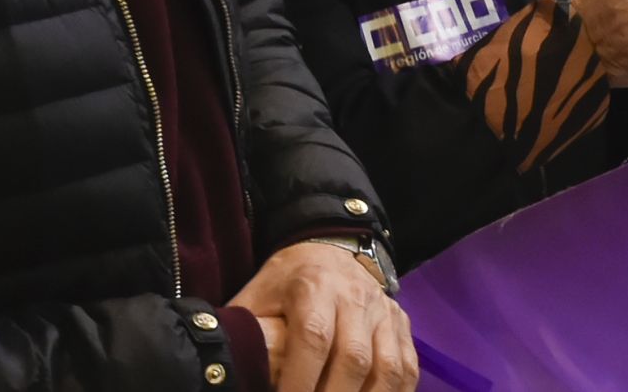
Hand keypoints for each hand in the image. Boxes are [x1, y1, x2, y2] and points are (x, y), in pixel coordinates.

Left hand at [229, 242, 416, 391]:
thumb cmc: (283, 285)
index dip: (300, 381)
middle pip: (353, 358)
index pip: (313, 338)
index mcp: (314, 286)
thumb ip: (242, 333)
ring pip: (387, 366)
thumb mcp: (254, 299)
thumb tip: (219, 372)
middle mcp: (355, 295)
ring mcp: (383, 309)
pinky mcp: (401, 322)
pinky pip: (407, 367)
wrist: (327, 250)